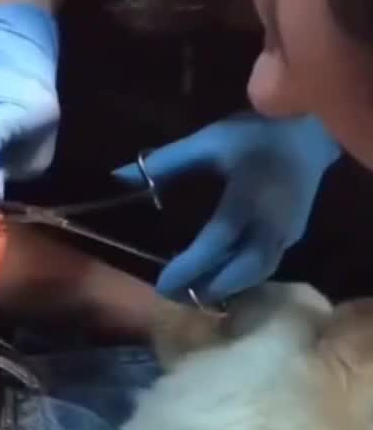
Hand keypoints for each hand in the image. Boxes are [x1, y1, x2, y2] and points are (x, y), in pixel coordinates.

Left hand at [113, 113, 339, 301]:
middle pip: (245, 269)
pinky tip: (217, 278)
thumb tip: (118, 179)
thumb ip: (164, 163)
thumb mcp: (208, 141)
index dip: (191, 266)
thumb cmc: (255, 134)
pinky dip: (240, 277)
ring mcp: (287, 232)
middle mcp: (272, 220)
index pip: (219, 238)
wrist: (311, 132)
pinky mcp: (293, 237)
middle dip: (209, 288)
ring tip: (192, 292)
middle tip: (175, 296)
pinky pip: (266, 265)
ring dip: (225, 288)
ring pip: (257, 273)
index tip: (162, 284)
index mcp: (248, 195)